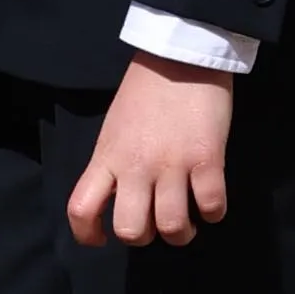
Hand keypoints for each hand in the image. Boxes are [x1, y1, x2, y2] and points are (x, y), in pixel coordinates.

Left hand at [67, 56, 232, 249]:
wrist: (180, 55)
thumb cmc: (144, 91)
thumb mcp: (113, 129)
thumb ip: (113, 164)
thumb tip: (124, 198)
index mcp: (107, 158)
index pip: (81, 210)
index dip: (88, 235)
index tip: (102, 238)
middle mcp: (136, 167)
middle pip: (132, 230)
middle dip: (145, 238)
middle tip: (156, 223)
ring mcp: (172, 164)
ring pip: (173, 226)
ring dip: (182, 233)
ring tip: (188, 221)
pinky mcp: (207, 158)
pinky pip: (211, 206)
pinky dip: (213, 213)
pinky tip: (211, 203)